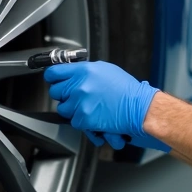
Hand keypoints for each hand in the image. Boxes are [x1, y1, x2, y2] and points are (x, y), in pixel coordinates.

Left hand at [44, 61, 168, 151]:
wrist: (138, 107)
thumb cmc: (126, 90)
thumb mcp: (105, 70)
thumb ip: (85, 71)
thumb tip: (72, 73)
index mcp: (84, 71)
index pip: (54, 73)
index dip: (53, 77)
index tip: (54, 80)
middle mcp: (79, 86)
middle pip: (55, 91)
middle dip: (64, 94)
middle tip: (75, 96)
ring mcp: (80, 103)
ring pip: (63, 108)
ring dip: (72, 109)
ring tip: (87, 107)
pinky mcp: (83, 119)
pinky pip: (74, 121)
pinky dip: (82, 121)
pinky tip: (93, 115)